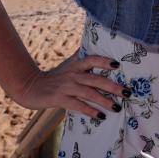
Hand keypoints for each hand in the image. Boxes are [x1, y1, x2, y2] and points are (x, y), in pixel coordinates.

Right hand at [12, 52, 128, 118]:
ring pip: (89, 93)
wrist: (30, 87)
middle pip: (95, 79)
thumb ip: (80, 55)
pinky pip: (78, 105)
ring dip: (104, 101)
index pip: (92, 59)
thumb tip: (92, 41)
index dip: (104, 61)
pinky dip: (90, 110)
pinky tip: (100, 116)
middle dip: (113, 86)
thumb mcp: (68, 64)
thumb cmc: (54, 77)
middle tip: (128, 92)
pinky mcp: (59, 99)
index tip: (118, 65)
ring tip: (117, 107)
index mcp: (76, 65)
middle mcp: (73, 75)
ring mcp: (66, 87)